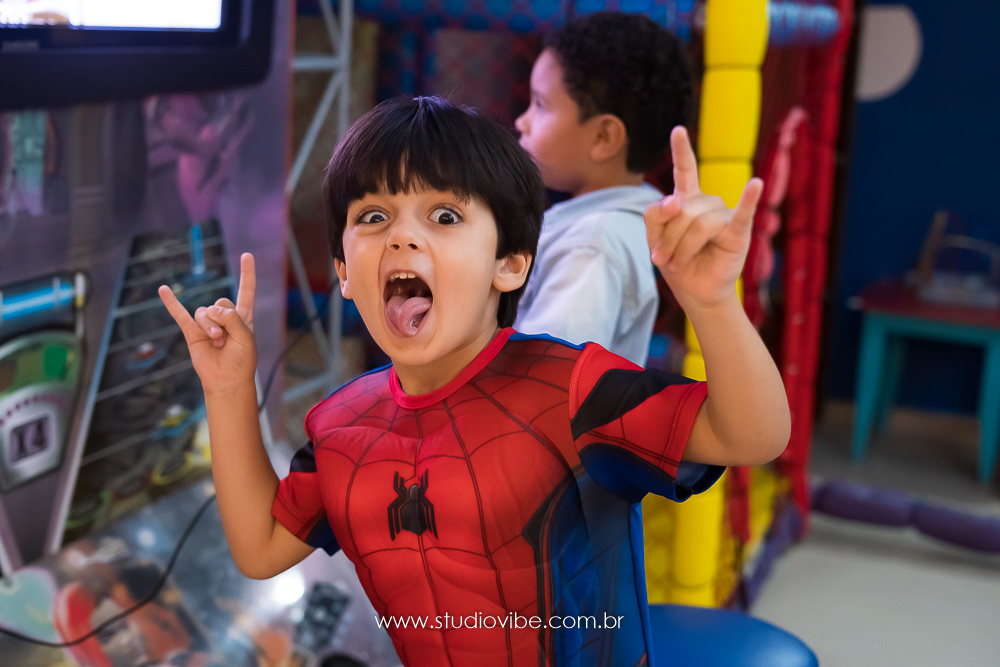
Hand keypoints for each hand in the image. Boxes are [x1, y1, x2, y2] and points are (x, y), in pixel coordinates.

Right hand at [159, 252, 257, 394]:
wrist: (227, 380)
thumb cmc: (242, 360)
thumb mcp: (245, 336)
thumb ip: (232, 318)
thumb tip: (212, 309)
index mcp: (242, 317)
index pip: (245, 291)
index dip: (247, 274)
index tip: (247, 255)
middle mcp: (224, 317)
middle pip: (221, 302)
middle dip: (224, 319)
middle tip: (228, 338)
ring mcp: (207, 324)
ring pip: (205, 312)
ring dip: (211, 326)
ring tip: (216, 341)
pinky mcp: (192, 333)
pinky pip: (180, 314)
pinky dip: (171, 303)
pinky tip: (163, 289)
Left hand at [645, 126, 762, 310]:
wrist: (696, 292)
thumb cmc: (677, 262)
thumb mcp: (654, 238)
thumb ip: (655, 215)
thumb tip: (675, 199)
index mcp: (688, 199)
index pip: (685, 171)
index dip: (682, 150)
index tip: (678, 130)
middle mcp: (708, 202)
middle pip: (681, 211)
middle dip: (666, 238)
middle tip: (661, 259)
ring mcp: (725, 215)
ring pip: (697, 223)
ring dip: (681, 248)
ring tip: (677, 264)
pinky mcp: (738, 231)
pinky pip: (742, 213)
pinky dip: (749, 198)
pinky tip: (755, 184)